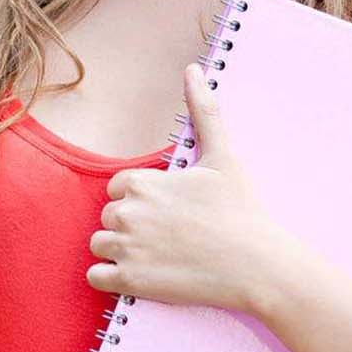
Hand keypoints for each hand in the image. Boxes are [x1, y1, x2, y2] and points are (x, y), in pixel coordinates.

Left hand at [86, 64, 298, 313]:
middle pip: (110, 216)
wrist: (255, 264)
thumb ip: (202, 110)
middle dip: (132, 224)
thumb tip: (193, 68)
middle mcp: (125, 213)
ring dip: (120, 251)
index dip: (142, 199)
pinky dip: (112, 277)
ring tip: (158, 255)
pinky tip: (143, 274)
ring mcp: (125, 249)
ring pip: (101, 245)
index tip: (170, 210)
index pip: (118, 188)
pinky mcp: (128, 283)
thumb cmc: (240, 209)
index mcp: (141, 182)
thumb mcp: (222, 155)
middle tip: (172, 234)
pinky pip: (96, 277)